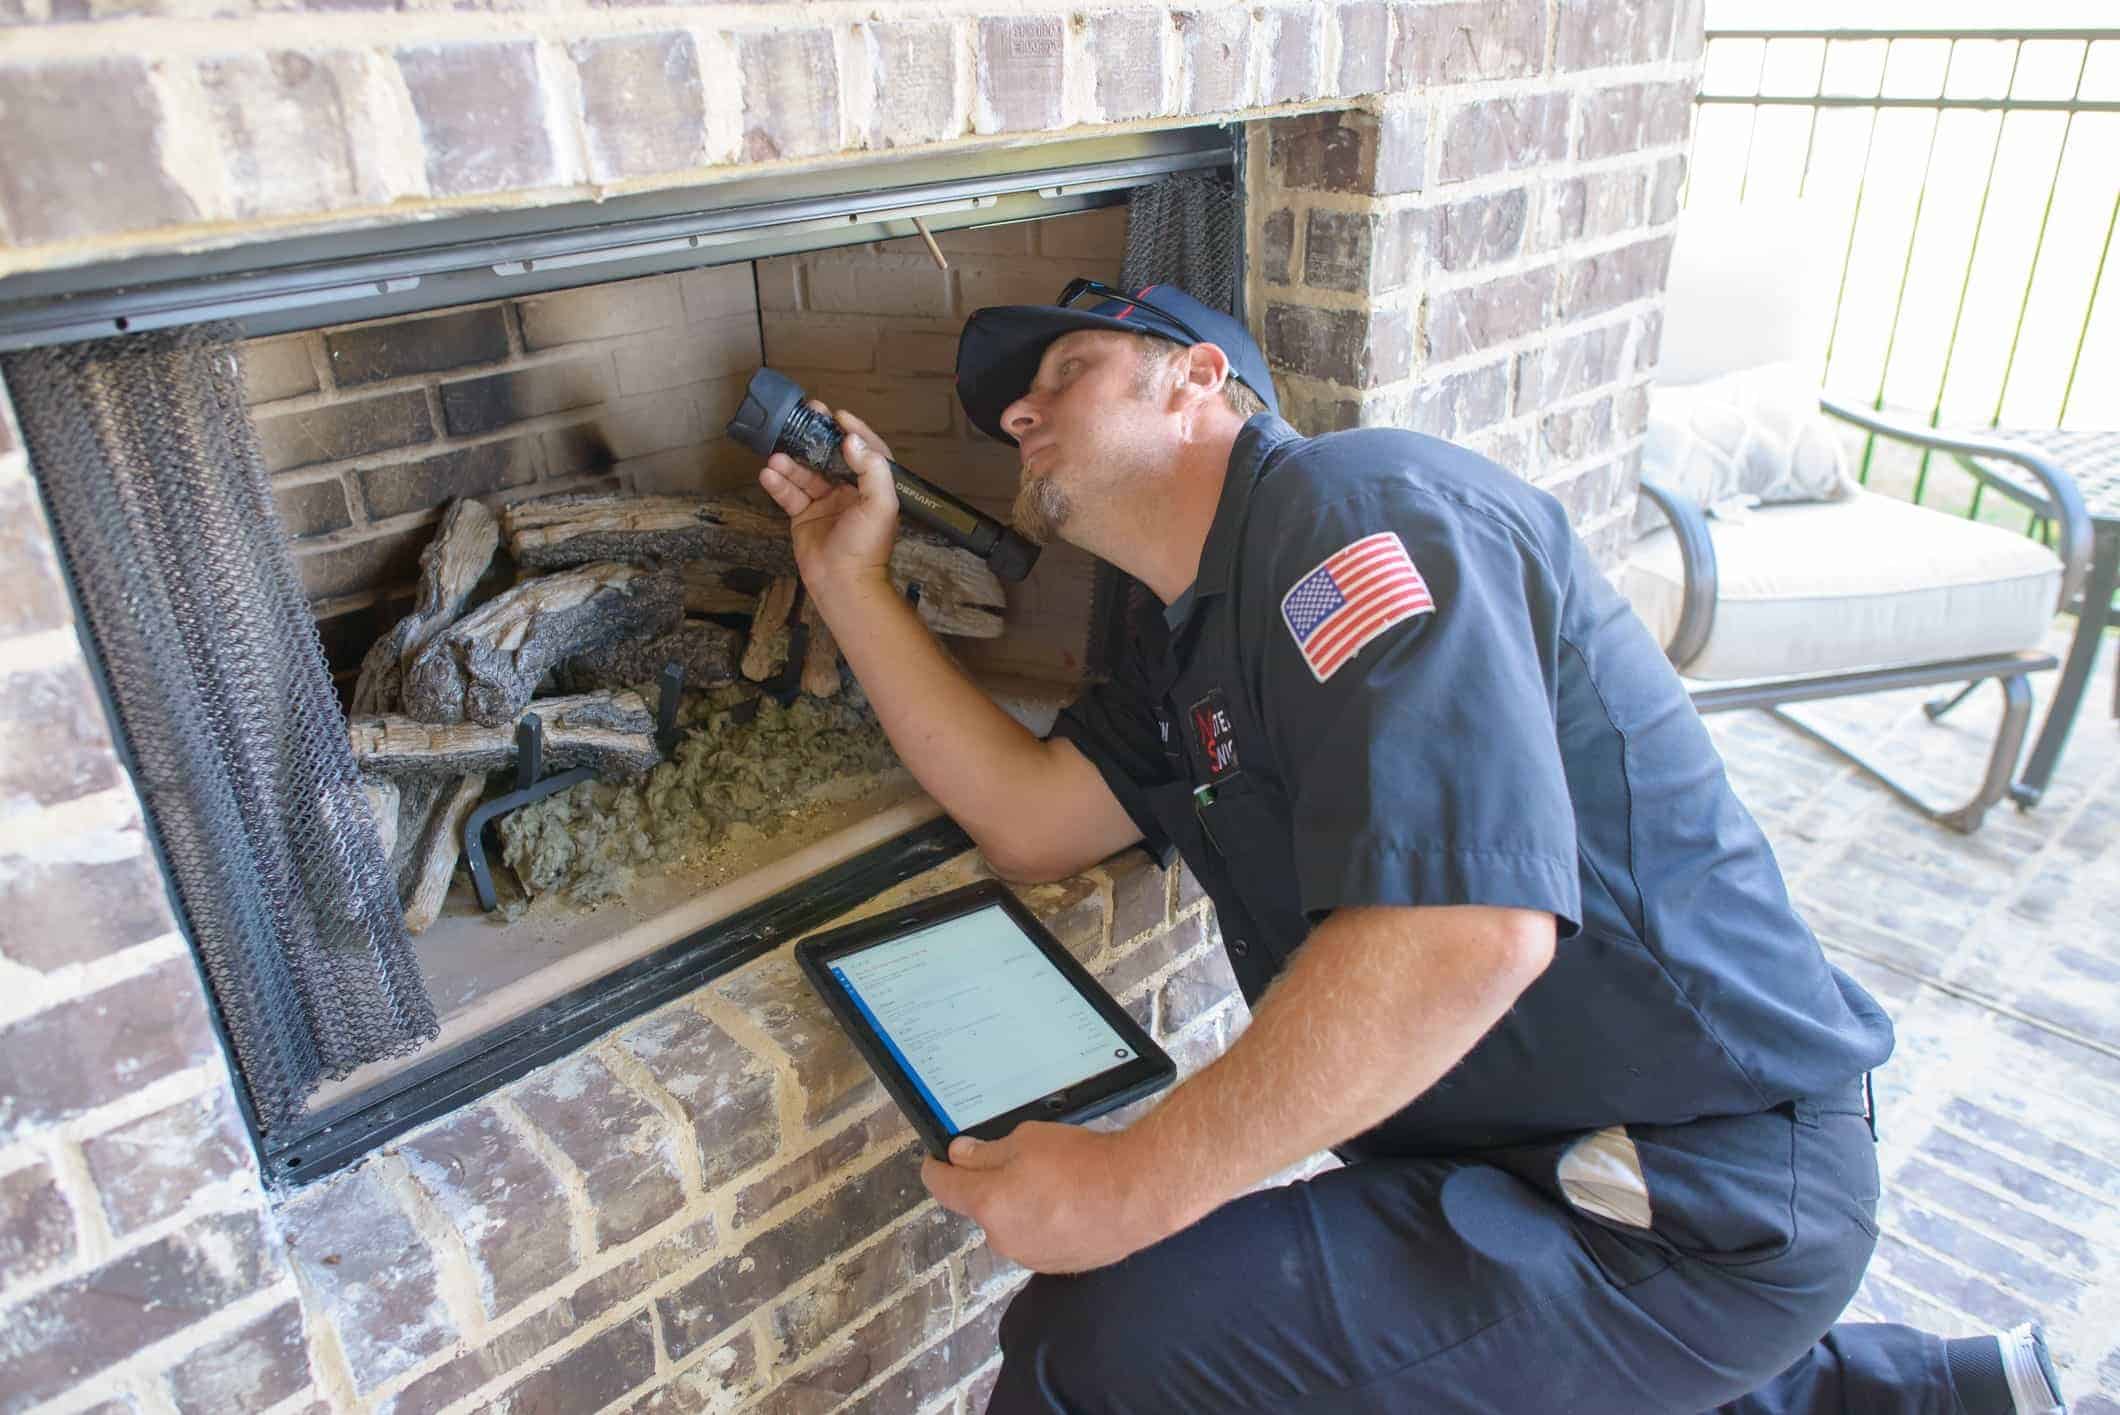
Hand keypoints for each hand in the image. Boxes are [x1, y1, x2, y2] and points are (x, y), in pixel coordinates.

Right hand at [756, 404, 899, 597]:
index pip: (864, 451)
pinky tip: (768, 474)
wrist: (843, 583)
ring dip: (790, 462)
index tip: (838, 415)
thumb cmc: (866, 546)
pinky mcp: (804, 516)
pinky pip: (789, 494)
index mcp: (871, 487)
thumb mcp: (880, 504)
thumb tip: (853, 440)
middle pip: (830, 456)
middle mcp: (848, 491)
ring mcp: (824, 502)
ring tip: (776, 455)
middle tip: (804, 415)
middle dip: (816, 437)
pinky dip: (778, 483)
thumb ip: (873, 469)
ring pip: (805, 473)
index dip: (853, 431)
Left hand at [920, 1123, 1171, 1273]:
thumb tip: (960, 1156)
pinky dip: (1044, 1221)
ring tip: (1056, 1180)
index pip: (943, 1187)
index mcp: (987, 1204)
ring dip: (1020, 1205)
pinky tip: (1072, 1203)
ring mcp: (1030, 1257)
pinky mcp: (1057, 1266)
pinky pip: (1038, 1238)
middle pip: (981, 1206)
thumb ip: (987, 1152)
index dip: (935, 1169)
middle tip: (1021, 1158)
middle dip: (991, 1184)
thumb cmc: (1082, 1163)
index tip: (936, 1159)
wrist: (1138, 1196)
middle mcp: (1001, 1238)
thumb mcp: (1028, 1140)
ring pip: (1011, 1224)